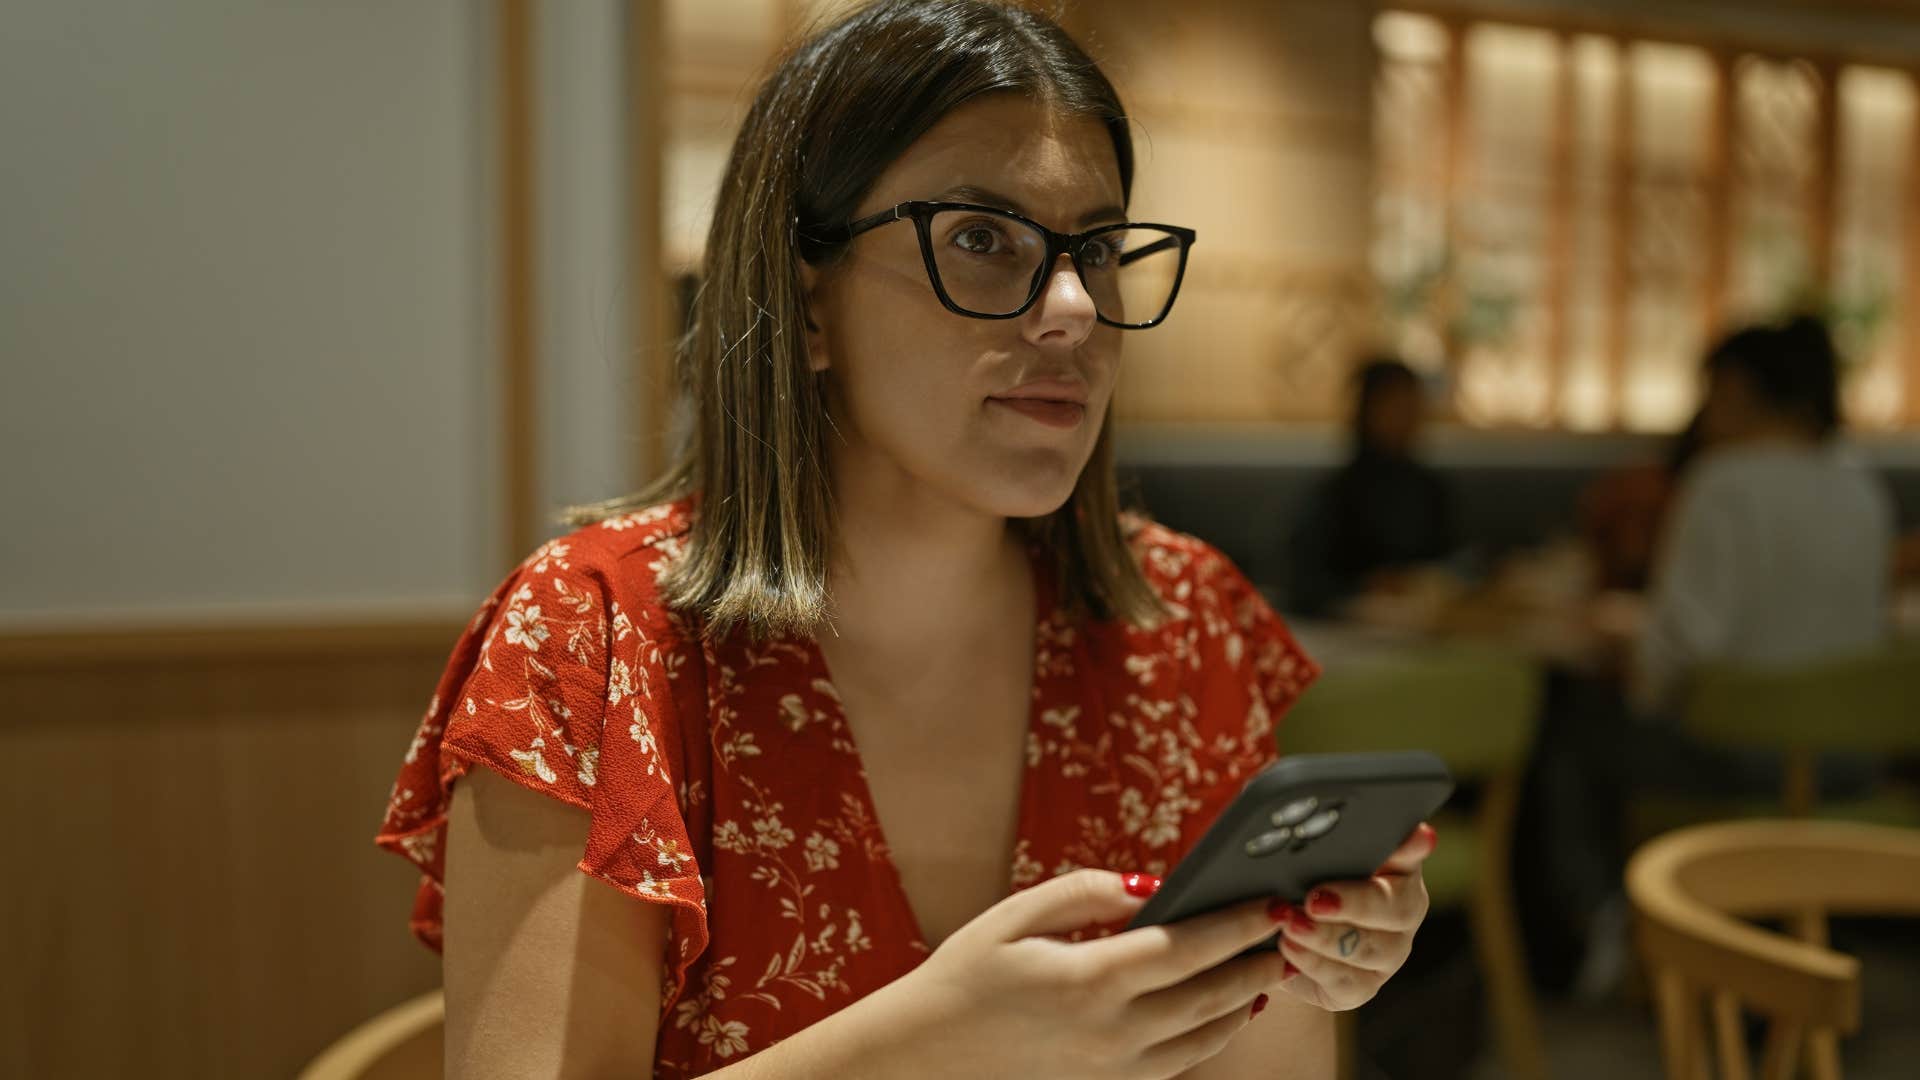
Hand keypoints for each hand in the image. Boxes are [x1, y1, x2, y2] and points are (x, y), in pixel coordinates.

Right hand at [891, 868, 1293, 1079]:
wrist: (924, 1057)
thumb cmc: (964, 977)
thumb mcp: (1014, 916)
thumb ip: (1084, 892)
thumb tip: (1149, 885)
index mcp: (1089, 979)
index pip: (1188, 946)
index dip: (1238, 923)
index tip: (1270, 901)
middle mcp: (1111, 1032)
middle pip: (1210, 996)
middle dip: (1256, 962)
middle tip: (1289, 933)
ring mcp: (1113, 1069)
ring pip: (1204, 1037)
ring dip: (1244, 1002)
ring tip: (1268, 969)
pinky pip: (1178, 1063)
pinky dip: (1211, 1035)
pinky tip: (1223, 1011)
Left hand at [1270, 822, 1436, 1010]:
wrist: (1269, 939)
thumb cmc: (1289, 878)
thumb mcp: (1293, 848)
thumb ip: (1305, 821)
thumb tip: (1287, 782)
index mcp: (1394, 865)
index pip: (1410, 850)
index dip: (1410, 845)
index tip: (1414, 834)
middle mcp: (1400, 910)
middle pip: (1397, 907)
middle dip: (1356, 901)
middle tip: (1316, 896)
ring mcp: (1387, 952)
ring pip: (1370, 949)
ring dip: (1325, 936)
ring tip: (1289, 923)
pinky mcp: (1362, 987)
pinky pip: (1347, 982)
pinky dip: (1314, 965)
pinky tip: (1287, 950)